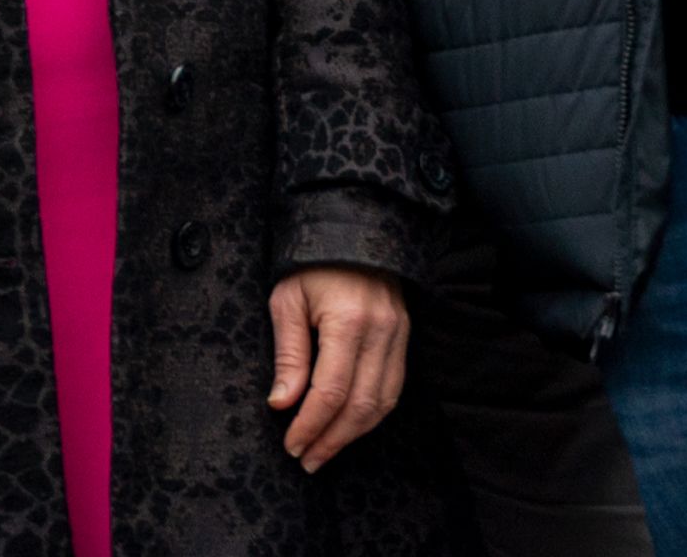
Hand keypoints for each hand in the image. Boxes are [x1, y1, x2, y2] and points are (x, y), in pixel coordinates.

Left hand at [267, 266, 410, 470]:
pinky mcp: (404, 340)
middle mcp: (380, 334)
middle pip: (360, 406)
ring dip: (353, 434)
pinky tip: (350, 426)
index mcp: (348, 322)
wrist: (352, 229)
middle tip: (307, 459)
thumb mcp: (288, 299)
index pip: (330, 391)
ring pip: (382, 404)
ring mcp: (398, 337)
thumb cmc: (310, 263)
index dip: (310, 425)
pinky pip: (393, 389)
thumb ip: (289, 354)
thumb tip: (282, 404)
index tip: (292, 445)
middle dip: (331, 439)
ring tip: (325, 450)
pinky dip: (371, 415)